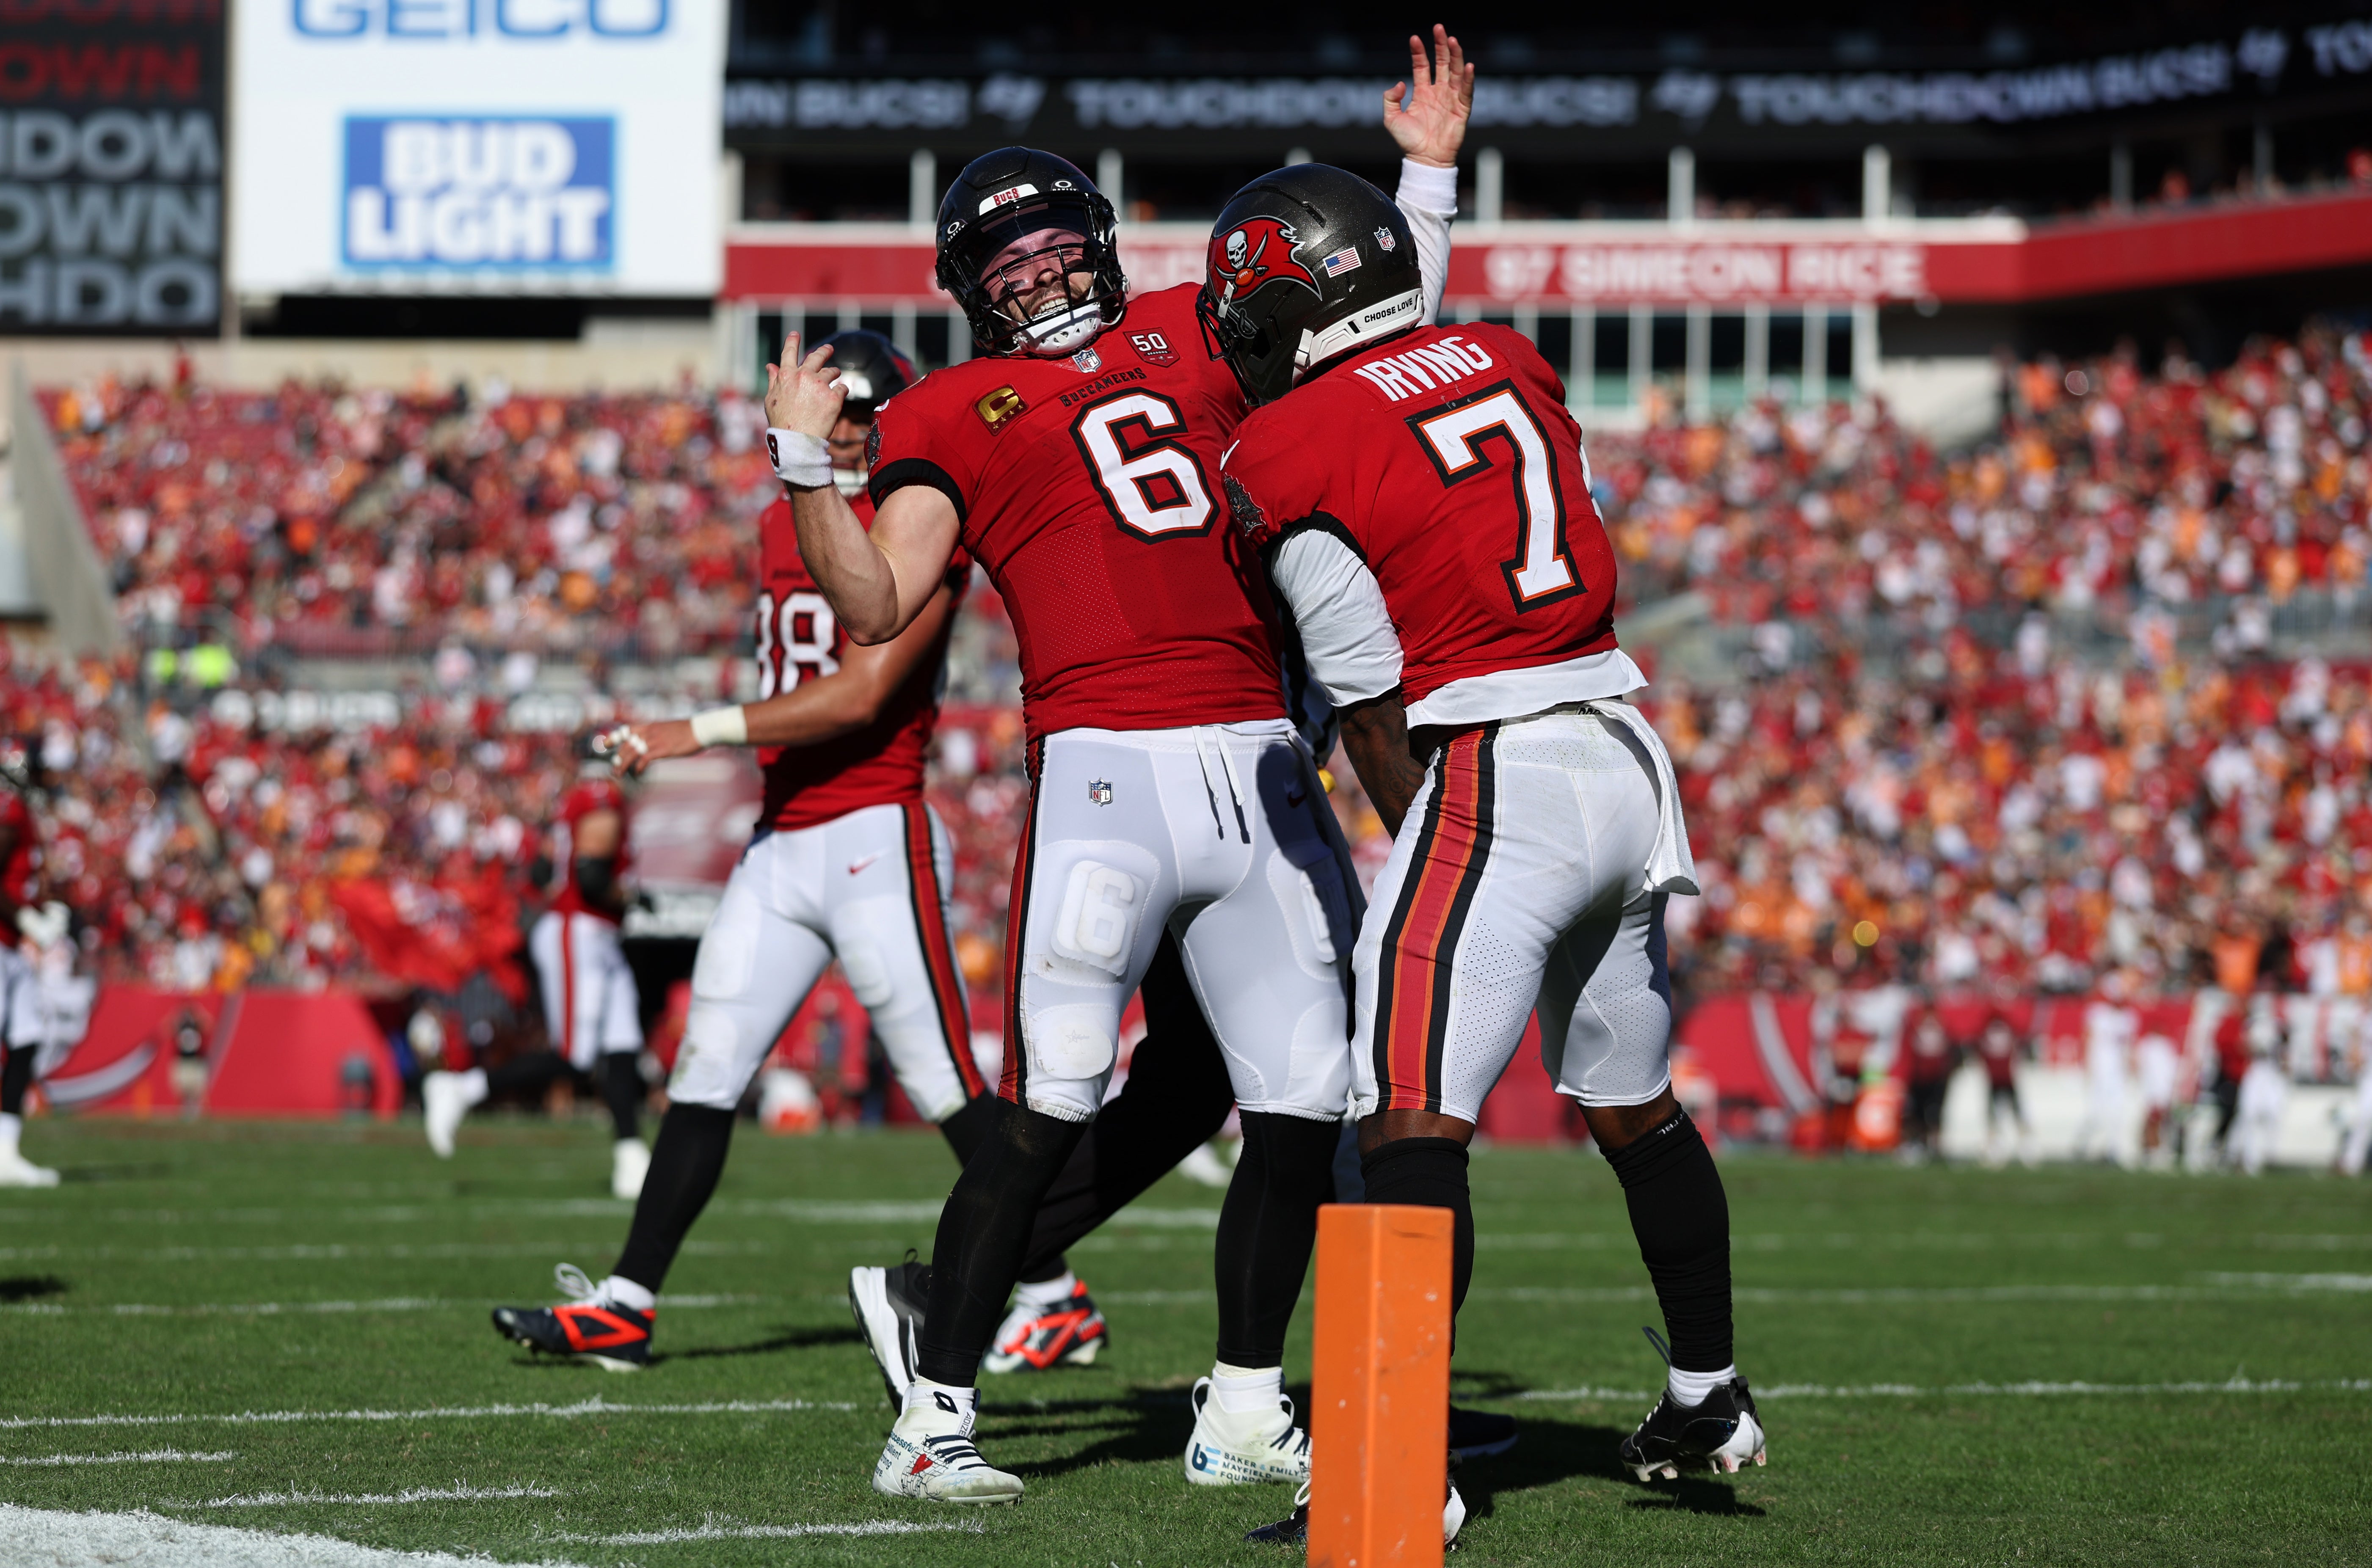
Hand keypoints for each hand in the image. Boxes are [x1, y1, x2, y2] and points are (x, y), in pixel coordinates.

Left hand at [606, 719, 703, 776]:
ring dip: (622, 764)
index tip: (606, 744)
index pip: (626, 730)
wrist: (700, 729)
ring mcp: (654, 740)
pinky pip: (643, 759)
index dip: (614, 737)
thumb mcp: (669, 730)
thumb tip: (654, 743)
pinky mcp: (661, 749)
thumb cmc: (688, 731)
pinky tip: (637, 773)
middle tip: (613, 767)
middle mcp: (649, 732)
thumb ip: (658, 735)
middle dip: (617, 757)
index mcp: (650, 726)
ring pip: (631, 752)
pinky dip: (638, 767)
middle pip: (626, 744)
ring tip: (618, 774)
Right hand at [764, 332, 846, 438]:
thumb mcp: (771, 400)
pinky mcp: (834, 397)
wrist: (797, 441)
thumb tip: (770, 366)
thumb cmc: (781, 423)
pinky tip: (840, 394)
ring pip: (832, 371)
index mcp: (786, 375)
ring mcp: (820, 385)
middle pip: (817, 356)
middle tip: (829, 349)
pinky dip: (842, 390)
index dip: (792, 341)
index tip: (795, 333)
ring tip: (836, 374)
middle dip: (824, 351)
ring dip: (834, 372)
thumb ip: (773, 380)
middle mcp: (804, 376)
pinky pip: (843, 388)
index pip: (789, 352)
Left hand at [1384, 25, 1473, 169]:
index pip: (1422, 66)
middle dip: (1441, 45)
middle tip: (1439, 28)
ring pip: (1455, 72)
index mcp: (1422, 92)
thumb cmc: (1408, 142)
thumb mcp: (1391, 119)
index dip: (1419, 52)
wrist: (1424, 160)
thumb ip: (1390, 99)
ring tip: (1452, 40)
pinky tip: (1467, 65)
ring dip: (1455, 56)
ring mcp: (1451, 99)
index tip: (1414, 38)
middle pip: (1442, 63)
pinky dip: (1468, 78)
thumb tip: (1400, 82)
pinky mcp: (1462, 109)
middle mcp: (1438, 92)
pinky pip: (1466, 91)